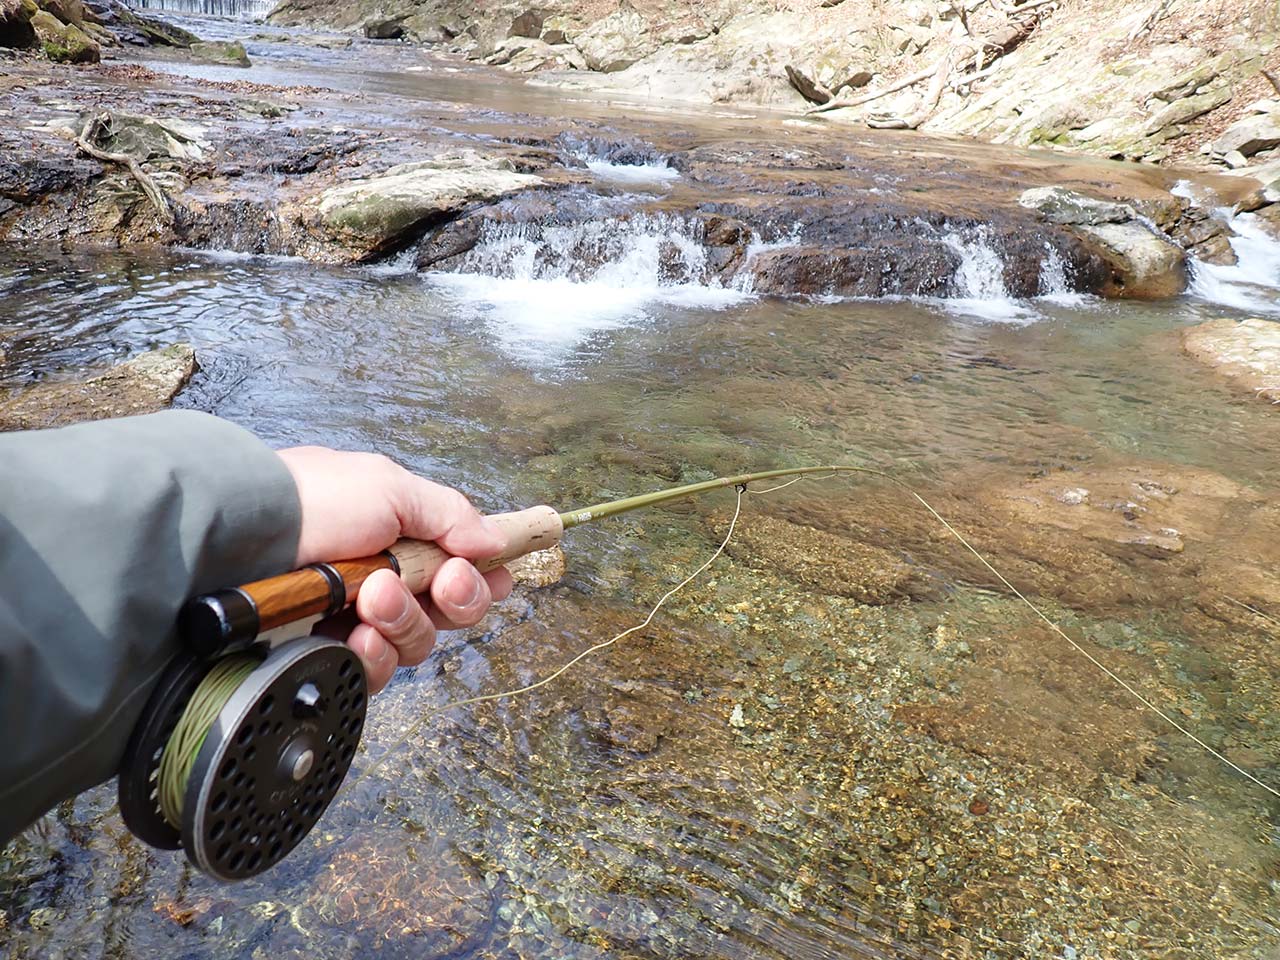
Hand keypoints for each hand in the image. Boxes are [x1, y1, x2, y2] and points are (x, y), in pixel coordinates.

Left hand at [276, 447, 513, 692]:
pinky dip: (373, 653)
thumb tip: (496, 541)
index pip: (459, 567)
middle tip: (438, 582)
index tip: (494, 578)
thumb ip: (451, 514)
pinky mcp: (329, 655)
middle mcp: (383, 579)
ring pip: (416, 642)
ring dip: (405, 620)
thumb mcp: (390, 487)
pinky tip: (354, 634)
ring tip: (372, 598)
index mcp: (399, 536)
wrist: (238, 537)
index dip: (481, 578)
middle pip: (450, 611)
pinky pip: (375, 670)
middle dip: (454, 597)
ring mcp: (355, 620)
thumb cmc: (313, 502)